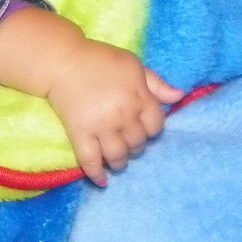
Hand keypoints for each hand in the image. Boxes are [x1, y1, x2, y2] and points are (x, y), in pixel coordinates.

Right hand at [0, 6, 182, 185]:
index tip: (143, 129)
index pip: (156, 125)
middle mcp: (123, 114)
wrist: (62, 61)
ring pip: (118, 156)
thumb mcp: (133, 65)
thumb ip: (156, 83)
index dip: (151, 130)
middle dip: (135, 146)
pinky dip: (96, 174)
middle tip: (127, 144)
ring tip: (117, 161)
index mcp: (139, 96)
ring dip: (120, 162)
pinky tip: (102, 181)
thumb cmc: (100, 60)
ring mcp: (101, 126)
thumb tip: (179, 97)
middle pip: (138, 143)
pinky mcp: (80, 133)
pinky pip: (90, 160)